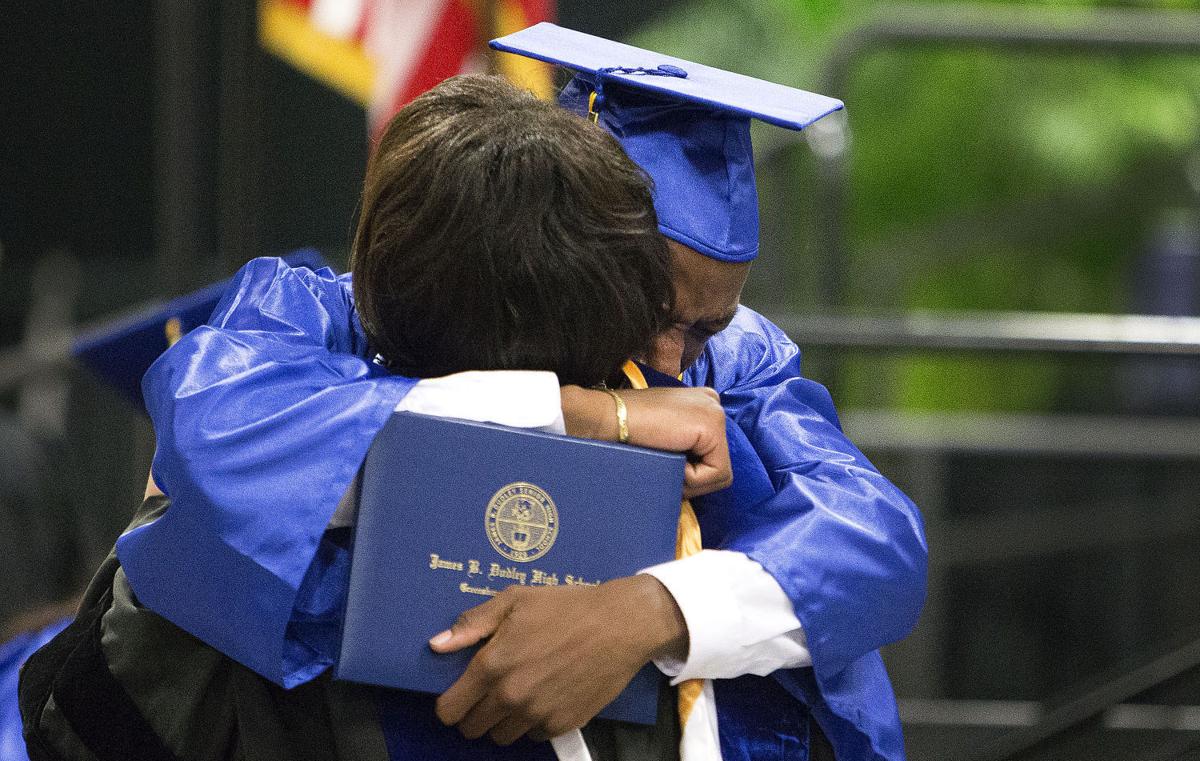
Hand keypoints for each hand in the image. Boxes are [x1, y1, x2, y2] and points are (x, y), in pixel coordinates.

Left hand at [430, 576, 686, 744]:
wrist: (619, 625)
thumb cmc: (565, 607)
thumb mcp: (514, 600)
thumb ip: (472, 624)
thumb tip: (437, 645)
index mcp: (491, 665)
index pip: (449, 710)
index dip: (448, 704)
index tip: (458, 696)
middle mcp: (510, 696)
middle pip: (472, 728)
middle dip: (474, 713)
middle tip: (489, 693)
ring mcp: (536, 714)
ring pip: (501, 736)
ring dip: (503, 721)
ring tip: (519, 694)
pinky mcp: (562, 724)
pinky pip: (534, 736)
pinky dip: (533, 722)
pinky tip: (544, 696)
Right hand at [561, 385, 731, 497]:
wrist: (609, 418)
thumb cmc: (626, 429)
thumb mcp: (663, 433)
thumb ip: (683, 445)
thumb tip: (691, 476)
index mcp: (702, 402)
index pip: (712, 454)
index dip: (689, 471)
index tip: (664, 461)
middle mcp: (714, 403)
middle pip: (719, 464)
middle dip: (693, 478)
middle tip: (665, 466)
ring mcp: (715, 412)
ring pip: (719, 473)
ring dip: (690, 480)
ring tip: (665, 461)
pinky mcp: (713, 426)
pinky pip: (716, 473)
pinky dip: (692, 478)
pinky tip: (669, 458)